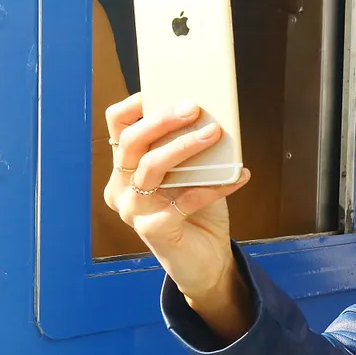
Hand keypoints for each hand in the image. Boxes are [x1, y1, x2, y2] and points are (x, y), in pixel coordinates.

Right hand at [104, 93, 250, 310]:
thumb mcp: (191, 175)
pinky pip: (184, 199)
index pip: (117, 130)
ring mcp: (133, 211)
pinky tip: (238, 176)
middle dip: (163, 120)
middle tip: (194, 108)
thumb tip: (207, 115)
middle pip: (132, 143)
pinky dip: (213, 185)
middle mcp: (121, 189)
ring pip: (151, 166)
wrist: (206, 262)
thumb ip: (189, 151)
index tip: (158, 92)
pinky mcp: (153, 230)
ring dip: (185, 146)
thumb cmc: (198, 214)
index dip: (133, 108)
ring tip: (214, 133)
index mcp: (124, 171)